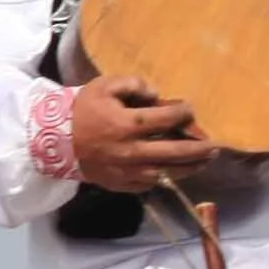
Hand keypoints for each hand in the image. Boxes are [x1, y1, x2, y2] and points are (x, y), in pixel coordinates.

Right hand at [67, 80, 219, 193]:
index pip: (169, 118)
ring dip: (190, 167)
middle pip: (177, 151)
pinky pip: (150, 183)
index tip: (189, 109)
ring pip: (168, 172)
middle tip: (214, 145)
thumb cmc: (80, 110)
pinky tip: (173, 171)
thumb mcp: (103, 85)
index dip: (184, 112)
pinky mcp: (120, 183)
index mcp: (129, 123)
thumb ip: (134, 84)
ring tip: (204, 161)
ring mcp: (127, 170)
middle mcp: (132, 150)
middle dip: (199, 147)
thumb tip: (156, 95)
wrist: (53, 141)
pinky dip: (164, 177)